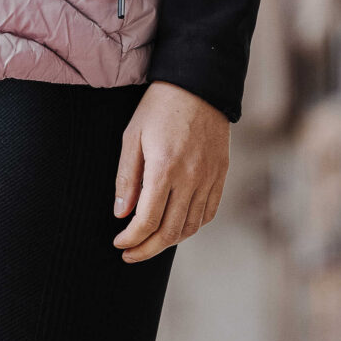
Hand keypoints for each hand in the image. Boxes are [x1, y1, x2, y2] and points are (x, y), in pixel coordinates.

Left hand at [112, 81, 229, 262]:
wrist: (199, 85)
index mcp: (164, 168)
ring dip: (169, 241)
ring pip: (191, 226)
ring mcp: (209, 178)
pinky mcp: (221, 175)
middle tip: (130, 254)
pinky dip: (192, 226)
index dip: (131, 239)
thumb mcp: (132, 136)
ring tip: (150, 242)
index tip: (119, 243)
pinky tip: (176, 226)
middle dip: (147, 249)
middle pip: (170, 231)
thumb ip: (127, 177)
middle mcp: (191, 178)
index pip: (147, 220)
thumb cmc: (159, 108)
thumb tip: (121, 213)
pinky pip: (208, 212)